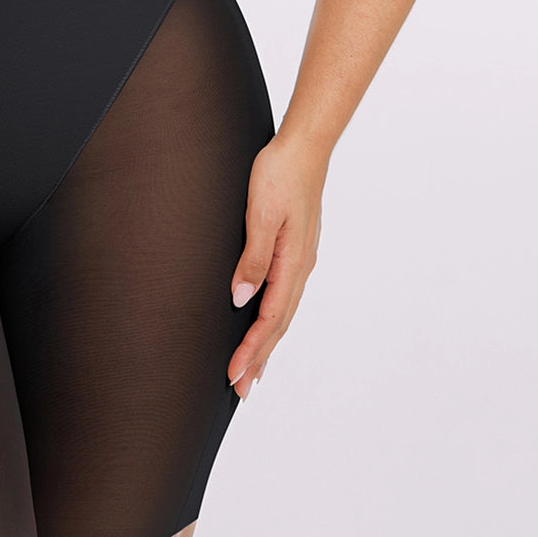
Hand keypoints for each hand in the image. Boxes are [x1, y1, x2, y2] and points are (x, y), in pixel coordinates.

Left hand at [227, 135, 325, 400]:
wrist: (303, 146)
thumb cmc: (279, 173)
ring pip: (282, 311)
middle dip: (259, 358)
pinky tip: (266, 323)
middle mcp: (299, 266)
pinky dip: (273, 318)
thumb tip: (241, 299)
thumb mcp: (260, 214)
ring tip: (252, 370)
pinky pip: (284, 294)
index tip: (234, 375)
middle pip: (278, 323)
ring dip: (267, 343)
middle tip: (240, 390)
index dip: (251, 350)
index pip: (269, 318)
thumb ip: (252, 258)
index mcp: (292, 262)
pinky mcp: (295, 249)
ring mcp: (299, 259)